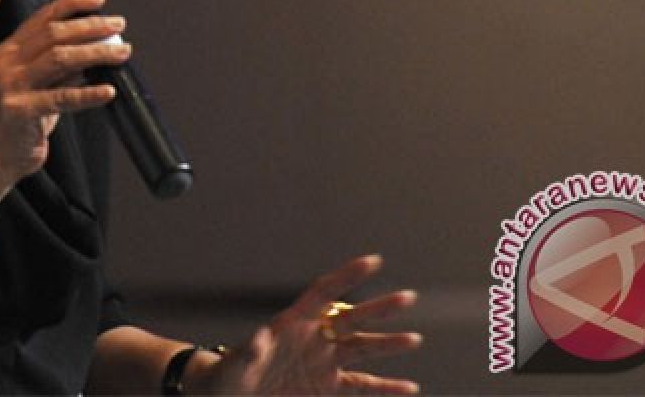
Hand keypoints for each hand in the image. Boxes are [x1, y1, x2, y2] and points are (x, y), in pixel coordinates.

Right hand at [0, 0, 130, 182]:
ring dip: (96, 53)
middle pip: (55, 34)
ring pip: (60, 59)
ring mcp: (11, 86)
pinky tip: (108, 91)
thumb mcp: (39, 85)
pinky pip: (61, 98)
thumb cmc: (20, 119)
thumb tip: (97, 47)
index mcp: (9, 50)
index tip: (99, 0)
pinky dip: (88, 94)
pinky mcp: (20, 111)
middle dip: (91, 26)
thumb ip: (61, 67)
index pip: (43, 17)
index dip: (72, 4)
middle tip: (118, 25)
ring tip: (121, 52)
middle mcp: (6, 62)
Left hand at [196, 255, 421, 394]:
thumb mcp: (236, 363)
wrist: (230, 396)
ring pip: (362, 348)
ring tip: (414, 339)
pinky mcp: (327, 386)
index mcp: (292, 322)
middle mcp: (314, 337)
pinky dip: (385, 387)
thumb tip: (259, 338)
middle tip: (408, 297)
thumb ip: (251, 351)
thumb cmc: (230, 375)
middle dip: (379, 308)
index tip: (373, 261)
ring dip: (387, 344)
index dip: (348, 276)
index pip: (325, 293)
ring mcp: (323, 361)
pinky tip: (409, 387)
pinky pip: (362, 385)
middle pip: (352, 318)